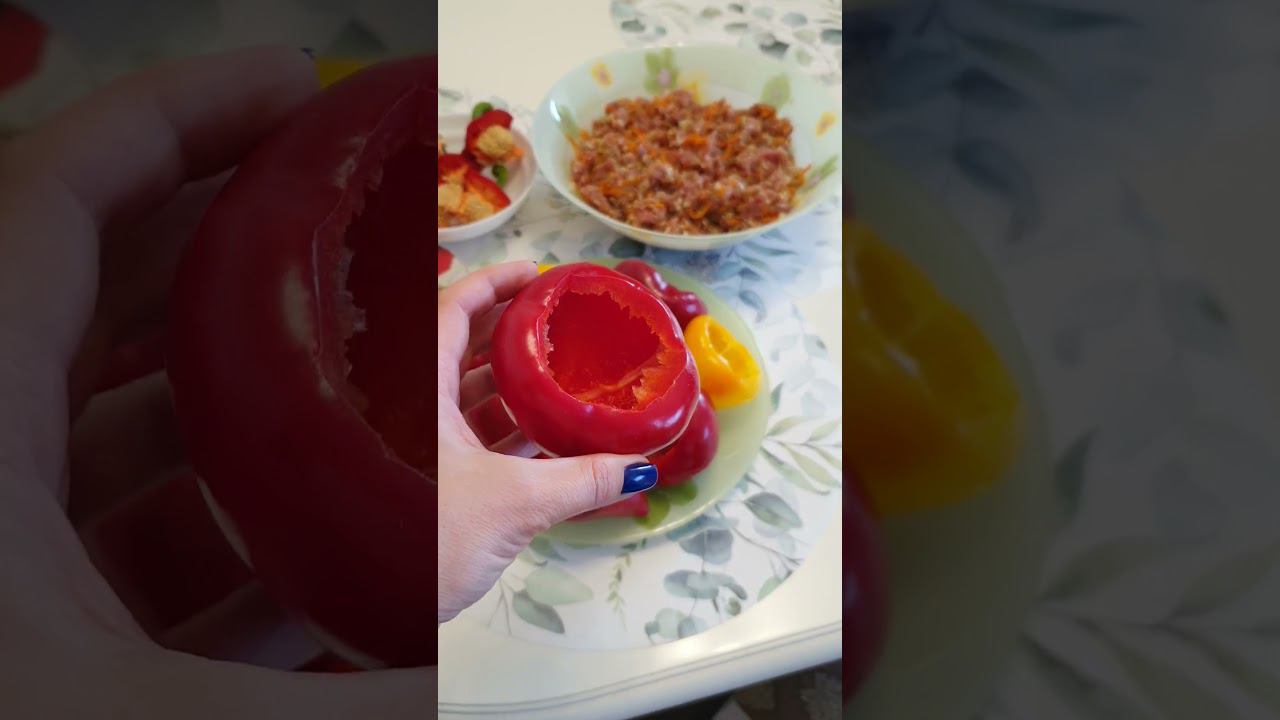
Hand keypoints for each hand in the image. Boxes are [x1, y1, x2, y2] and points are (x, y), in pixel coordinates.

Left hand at [0, 46, 430, 716]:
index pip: (62, 198)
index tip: (303, 87)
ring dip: (242, 401)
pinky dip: (207, 524)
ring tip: (365, 393)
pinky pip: (108, 527)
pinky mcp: (8, 607)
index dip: (183, 116)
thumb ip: (350, 707)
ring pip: (112, 419)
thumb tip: (513, 702)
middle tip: (371, 243)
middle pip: (106, 293)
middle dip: (247, 254)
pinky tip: (304, 559)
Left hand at [437, 262, 657, 623]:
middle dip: (516, 338)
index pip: (454, 310)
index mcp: (418, 389)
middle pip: (465, 351)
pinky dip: (508, 435)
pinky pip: (470, 439)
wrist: (373, 607)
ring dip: (517, 392)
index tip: (537, 274)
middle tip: (563, 328)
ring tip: (566, 383)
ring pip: (469, 398)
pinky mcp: (427, 479)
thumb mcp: (514, 503)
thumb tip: (639, 465)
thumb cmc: (423, 540)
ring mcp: (417, 443)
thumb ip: (582, 481)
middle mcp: (412, 407)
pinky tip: (548, 441)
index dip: (495, 284)